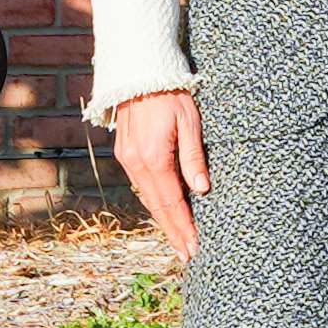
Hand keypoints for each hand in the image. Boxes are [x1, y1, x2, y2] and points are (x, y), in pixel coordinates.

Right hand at [110, 88, 208, 258]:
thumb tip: (201, 190)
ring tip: (179, 239)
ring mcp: (128, 159)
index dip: (184, 227)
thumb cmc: (170, 94)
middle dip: (174, 232)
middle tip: (187, 255)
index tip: (194, 247)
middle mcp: (136, 163)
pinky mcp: (125, 153)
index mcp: (154, 158)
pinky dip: (154, 202)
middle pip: (157, 207)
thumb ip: (194, 157)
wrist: (139, 72)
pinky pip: (142, 185)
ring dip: (164, 220)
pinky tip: (164, 211)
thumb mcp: (190, 122)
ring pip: (148, 198)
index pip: (172, 203)